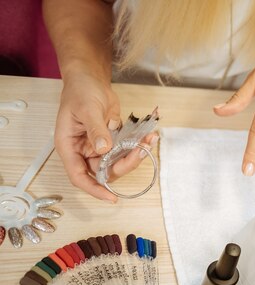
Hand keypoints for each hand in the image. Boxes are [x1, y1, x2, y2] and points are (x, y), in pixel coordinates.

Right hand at [54, 72, 155, 201]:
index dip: (94, 189)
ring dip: (135, 155)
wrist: (91, 80)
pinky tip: (149, 137)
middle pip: (104, 172)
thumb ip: (95, 129)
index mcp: (69, 147)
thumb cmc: (80, 92)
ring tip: (150, 140)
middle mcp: (84, 152)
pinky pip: (126, 150)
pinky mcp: (113, 142)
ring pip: (118, 163)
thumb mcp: (86, 109)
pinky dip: (138, 146)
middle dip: (125, 165)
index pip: (79, 176)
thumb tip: (103, 148)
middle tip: (141, 151)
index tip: (110, 198)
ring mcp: (99, 148)